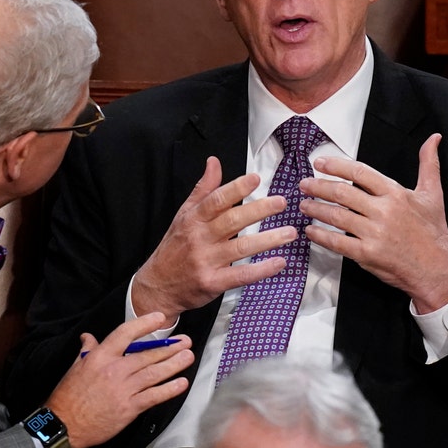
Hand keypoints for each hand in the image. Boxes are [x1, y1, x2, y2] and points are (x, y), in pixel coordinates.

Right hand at [45, 312, 193, 447]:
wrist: (64, 426)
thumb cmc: (68, 397)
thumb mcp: (75, 368)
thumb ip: (87, 350)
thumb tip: (88, 337)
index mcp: (100, 357)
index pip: (126, 334)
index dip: (144, 324)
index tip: (159, 318)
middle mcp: (114, 370)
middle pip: (148, 355)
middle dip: (170, 347)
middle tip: (185, 342)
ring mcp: (123, 389)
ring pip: (155, 373)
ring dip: (175, 364)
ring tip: (188, 357)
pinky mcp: (129, 408)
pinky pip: (154, 396)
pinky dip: (169, 389)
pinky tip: (181, 383)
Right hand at [131, 156, 298, 319]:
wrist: (158, 285)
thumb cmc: (175, 247)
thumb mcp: (184, 215)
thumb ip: (203, 189)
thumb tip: (214, 162)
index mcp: (193, 219)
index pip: (216, 200)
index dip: (236, 188)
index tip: (256, 179)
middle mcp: (199, 238)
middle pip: (232, 221)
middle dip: (259, 211)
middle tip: (281, 203)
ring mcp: (206, 261)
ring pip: (241, 248)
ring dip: (268, 240)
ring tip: (290, 233)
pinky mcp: (212, 282)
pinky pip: (241, 275)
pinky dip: (262, 270)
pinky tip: (279, 263)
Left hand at [299, 133, 447, 312]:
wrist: (436, 268)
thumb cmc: (433, 232)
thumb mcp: (433, 194)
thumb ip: (429, 164)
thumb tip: (434, 138)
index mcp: (395, 194)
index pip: (360, 173)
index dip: (336, 166)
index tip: (320, 163)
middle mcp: (384, 211)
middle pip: (342, 193)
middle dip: (318, 186)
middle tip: (304, 184)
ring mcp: (374, 233)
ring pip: (337, 216)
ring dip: (316, 209)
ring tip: (303, 205)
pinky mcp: (367, 254)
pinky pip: (337, 242)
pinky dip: (321, 236)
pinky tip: (311, 231)